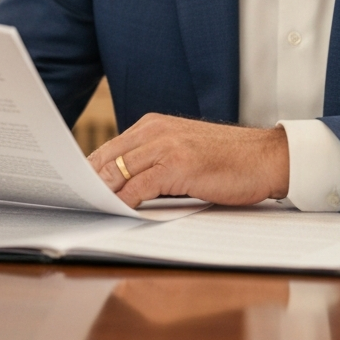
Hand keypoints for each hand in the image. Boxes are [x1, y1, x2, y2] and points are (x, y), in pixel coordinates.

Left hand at [88, 113, 288, 208]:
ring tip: (88, 212)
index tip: (74, 193)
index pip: (107, 150)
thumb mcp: (182, 153)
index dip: (87, 173)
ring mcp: (166, 145)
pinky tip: (119, 214)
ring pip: (117, 171)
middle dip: (87, 185)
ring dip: (101, 195)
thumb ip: (152, 163)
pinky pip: (138, 187)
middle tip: (72, 206)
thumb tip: (120, 188)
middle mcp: (155, 129)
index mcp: (153, 124)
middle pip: (105, 159)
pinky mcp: (177, 164)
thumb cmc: (228, 160)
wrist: (266, 157)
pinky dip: (124, 202)